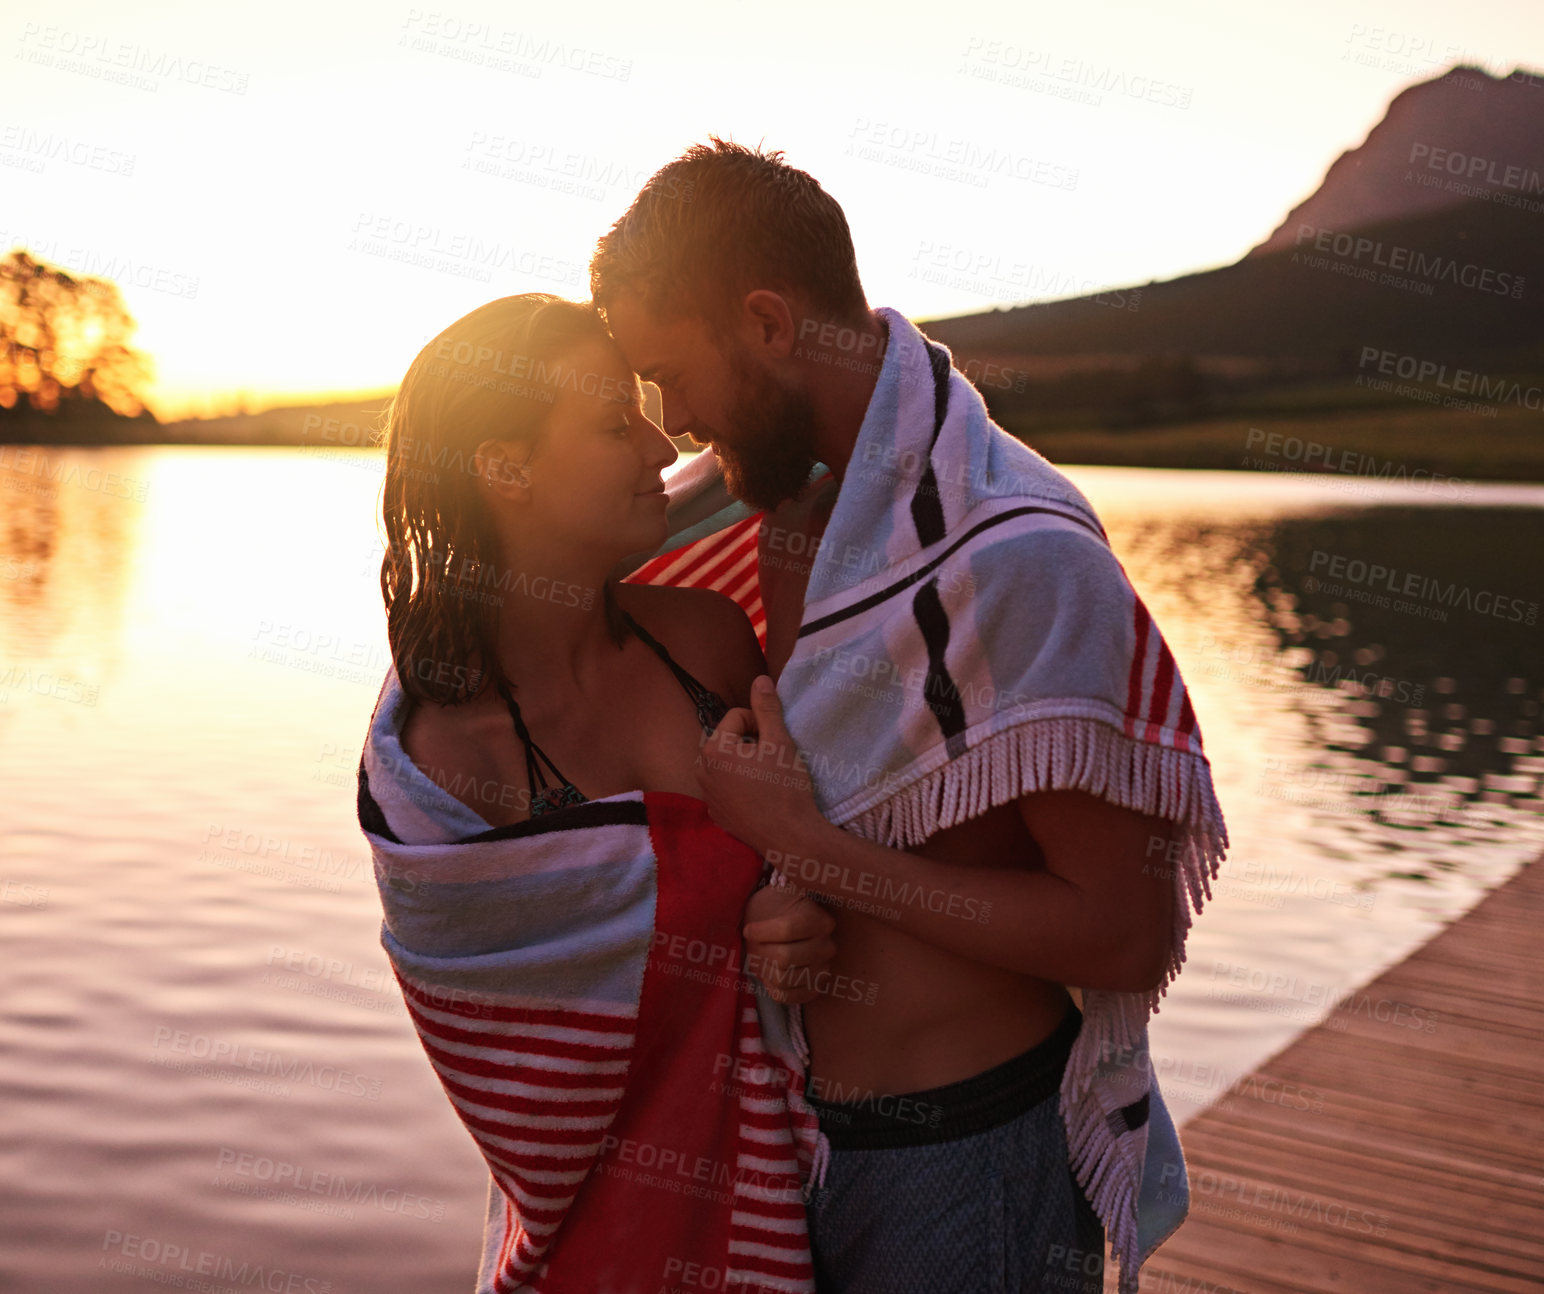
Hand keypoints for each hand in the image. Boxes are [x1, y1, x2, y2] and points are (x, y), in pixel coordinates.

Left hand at [695, 675, 821, 857]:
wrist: (790, 837)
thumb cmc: (785, 787)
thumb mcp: (780, 742)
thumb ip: (767, 707)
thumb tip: (760, 679)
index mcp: (713, 749)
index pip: (736, 717)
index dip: (760, 725)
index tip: (776, 743)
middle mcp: (701, 771)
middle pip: (728, 739)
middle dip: (749, 743)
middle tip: (772, 760)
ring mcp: (707, 795)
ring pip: (727, 763)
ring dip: (745, 763)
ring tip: (767, 778)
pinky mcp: (716, 814)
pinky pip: (726, 787)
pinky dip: (740, 786)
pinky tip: (760, 797)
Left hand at [742, 882, 836, 1005]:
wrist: (785, 922)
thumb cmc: (774, 910)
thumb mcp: (770, 900)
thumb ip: (764, 911)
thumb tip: (752, 931)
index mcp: (820, 921)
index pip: (786, 929)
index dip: (761, 932)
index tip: (748, 930)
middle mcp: (827, 947)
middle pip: (784, 957)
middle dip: (761, 952)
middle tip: (754, 945)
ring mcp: (823, 970)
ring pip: (783, 978)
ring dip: (764, 969)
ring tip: (761, 957)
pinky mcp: (814, 989)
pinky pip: (785, 996)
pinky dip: (770, 985)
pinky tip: (769, 971)